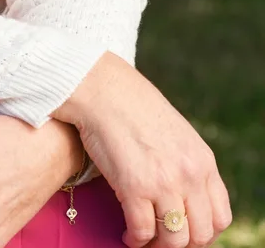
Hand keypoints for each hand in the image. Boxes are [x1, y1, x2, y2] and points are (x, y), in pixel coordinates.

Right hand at [52, 52, 233, 247]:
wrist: (102, 89)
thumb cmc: (133, 108)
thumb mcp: (176, 133)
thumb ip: (186, 163)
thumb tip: (186, 198)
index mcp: (203, 160)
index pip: (220, 218)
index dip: (203, 234)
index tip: (185, 233)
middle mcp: (189, 174)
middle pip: (199, 235)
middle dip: (180, 244)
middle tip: (162, 239)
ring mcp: (163, 182)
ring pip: (172, 240)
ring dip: (157, 245)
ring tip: (144, 238)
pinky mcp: (134, 187)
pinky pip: (142, 232)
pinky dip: (135, 240)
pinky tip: (127, 234)